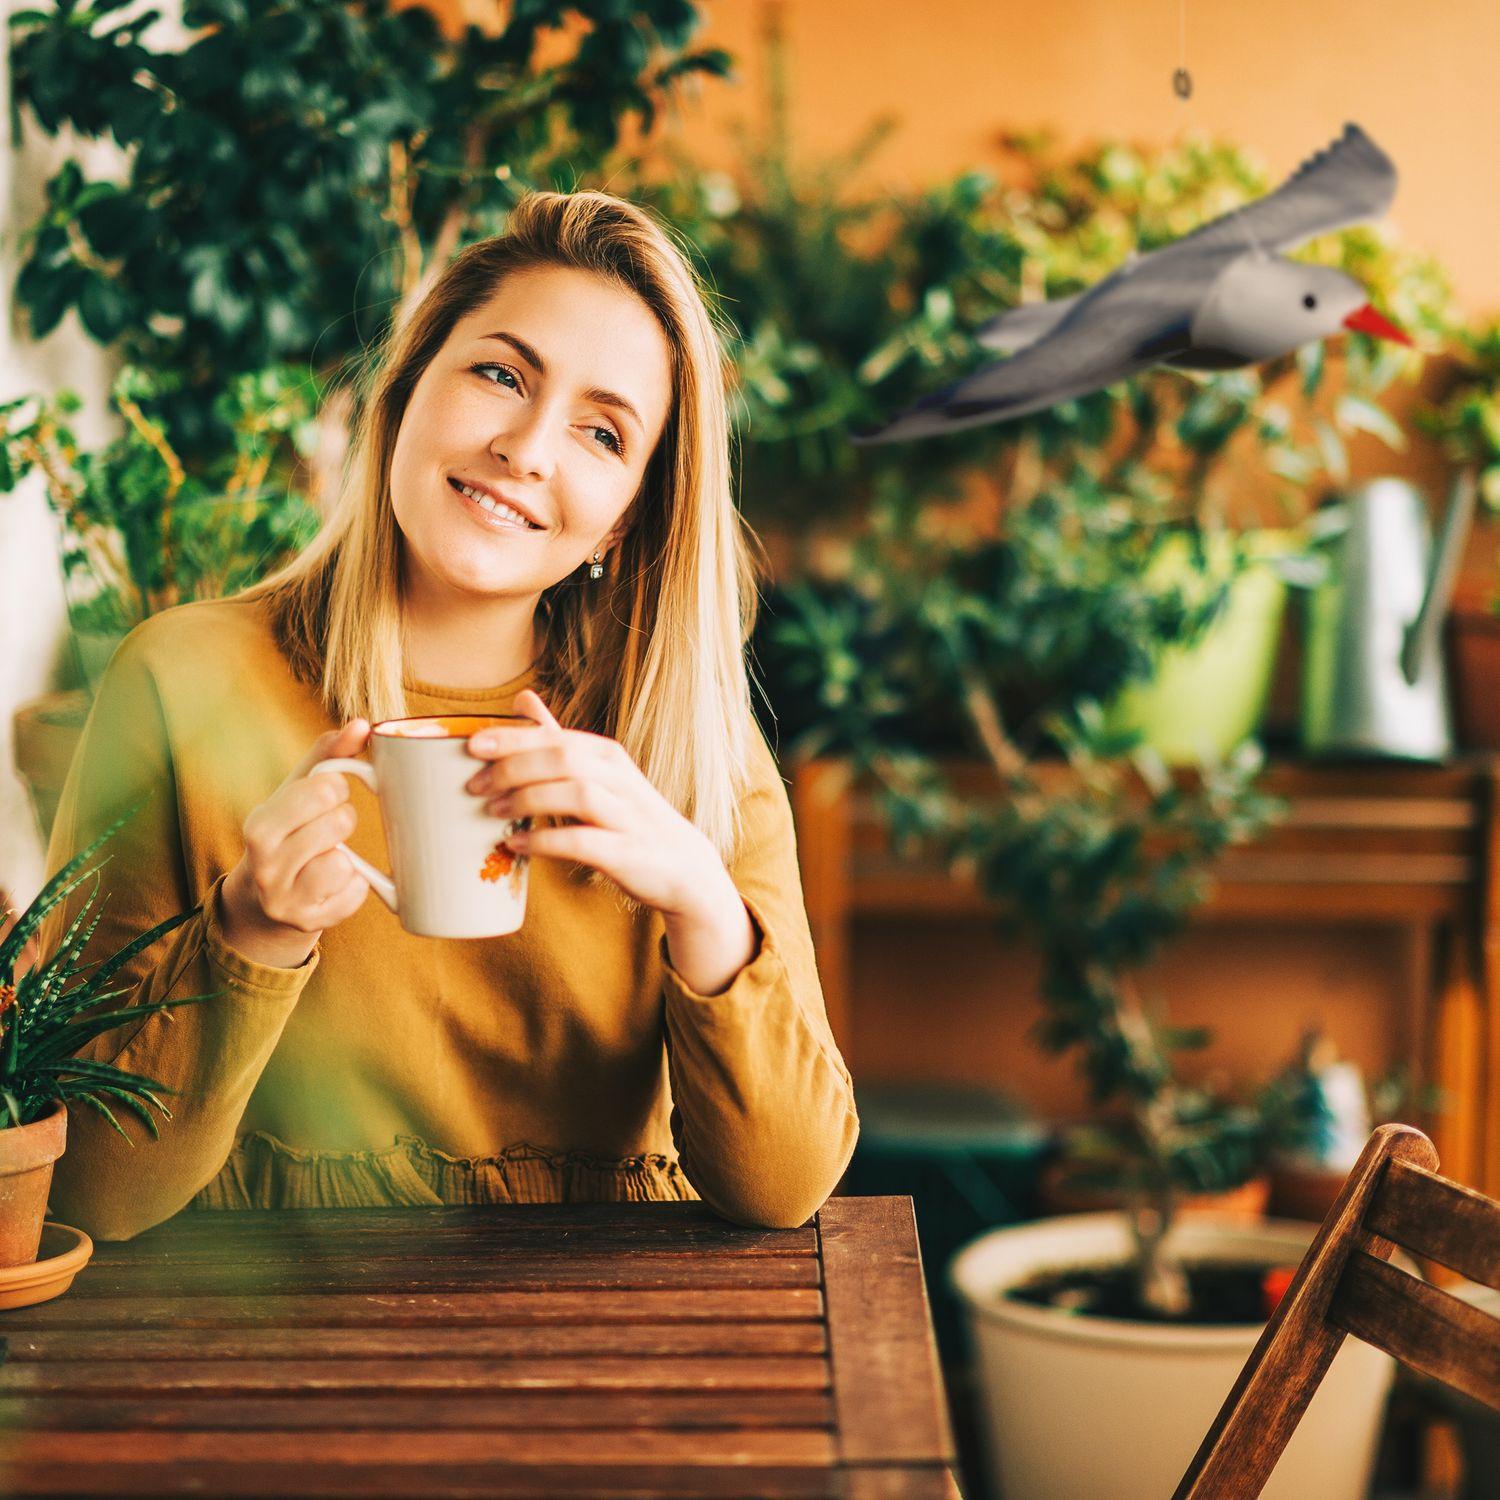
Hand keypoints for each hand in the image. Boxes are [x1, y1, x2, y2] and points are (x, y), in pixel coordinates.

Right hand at [219, 720, 373, 968]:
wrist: (261, 904)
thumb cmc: (286, 834)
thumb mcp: (295, 793)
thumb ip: (327, 756)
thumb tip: (362, 724)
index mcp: (260, 826)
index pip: (323, 789)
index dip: (336, 789)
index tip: (326, 797)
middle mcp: (266, 865)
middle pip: (339, 823)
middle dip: (342, 821)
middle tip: (327, 829)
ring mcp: (287, 899)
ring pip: (345, 863)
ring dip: (347, 857)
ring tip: (328, 857)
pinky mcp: (312, 923)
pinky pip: (357, 892)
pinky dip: (354, 886)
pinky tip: (332, 885)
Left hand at [465, 690, 728, 919]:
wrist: (683, 870)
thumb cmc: (628, 819)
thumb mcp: (598, 774)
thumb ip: (559, 740)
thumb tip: (522, 699)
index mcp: (607, 756)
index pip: (556, 737)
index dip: (512, 738)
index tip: (471, 746)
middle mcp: (620, 779)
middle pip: (563, 759)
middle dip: (513, 768)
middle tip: (475, 785)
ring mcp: (626, 816)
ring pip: (576, 793)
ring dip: (529, 800)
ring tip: (494, 812)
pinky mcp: (627, 853)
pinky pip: (583, 842)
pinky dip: (545, 841)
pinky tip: (517, 845)